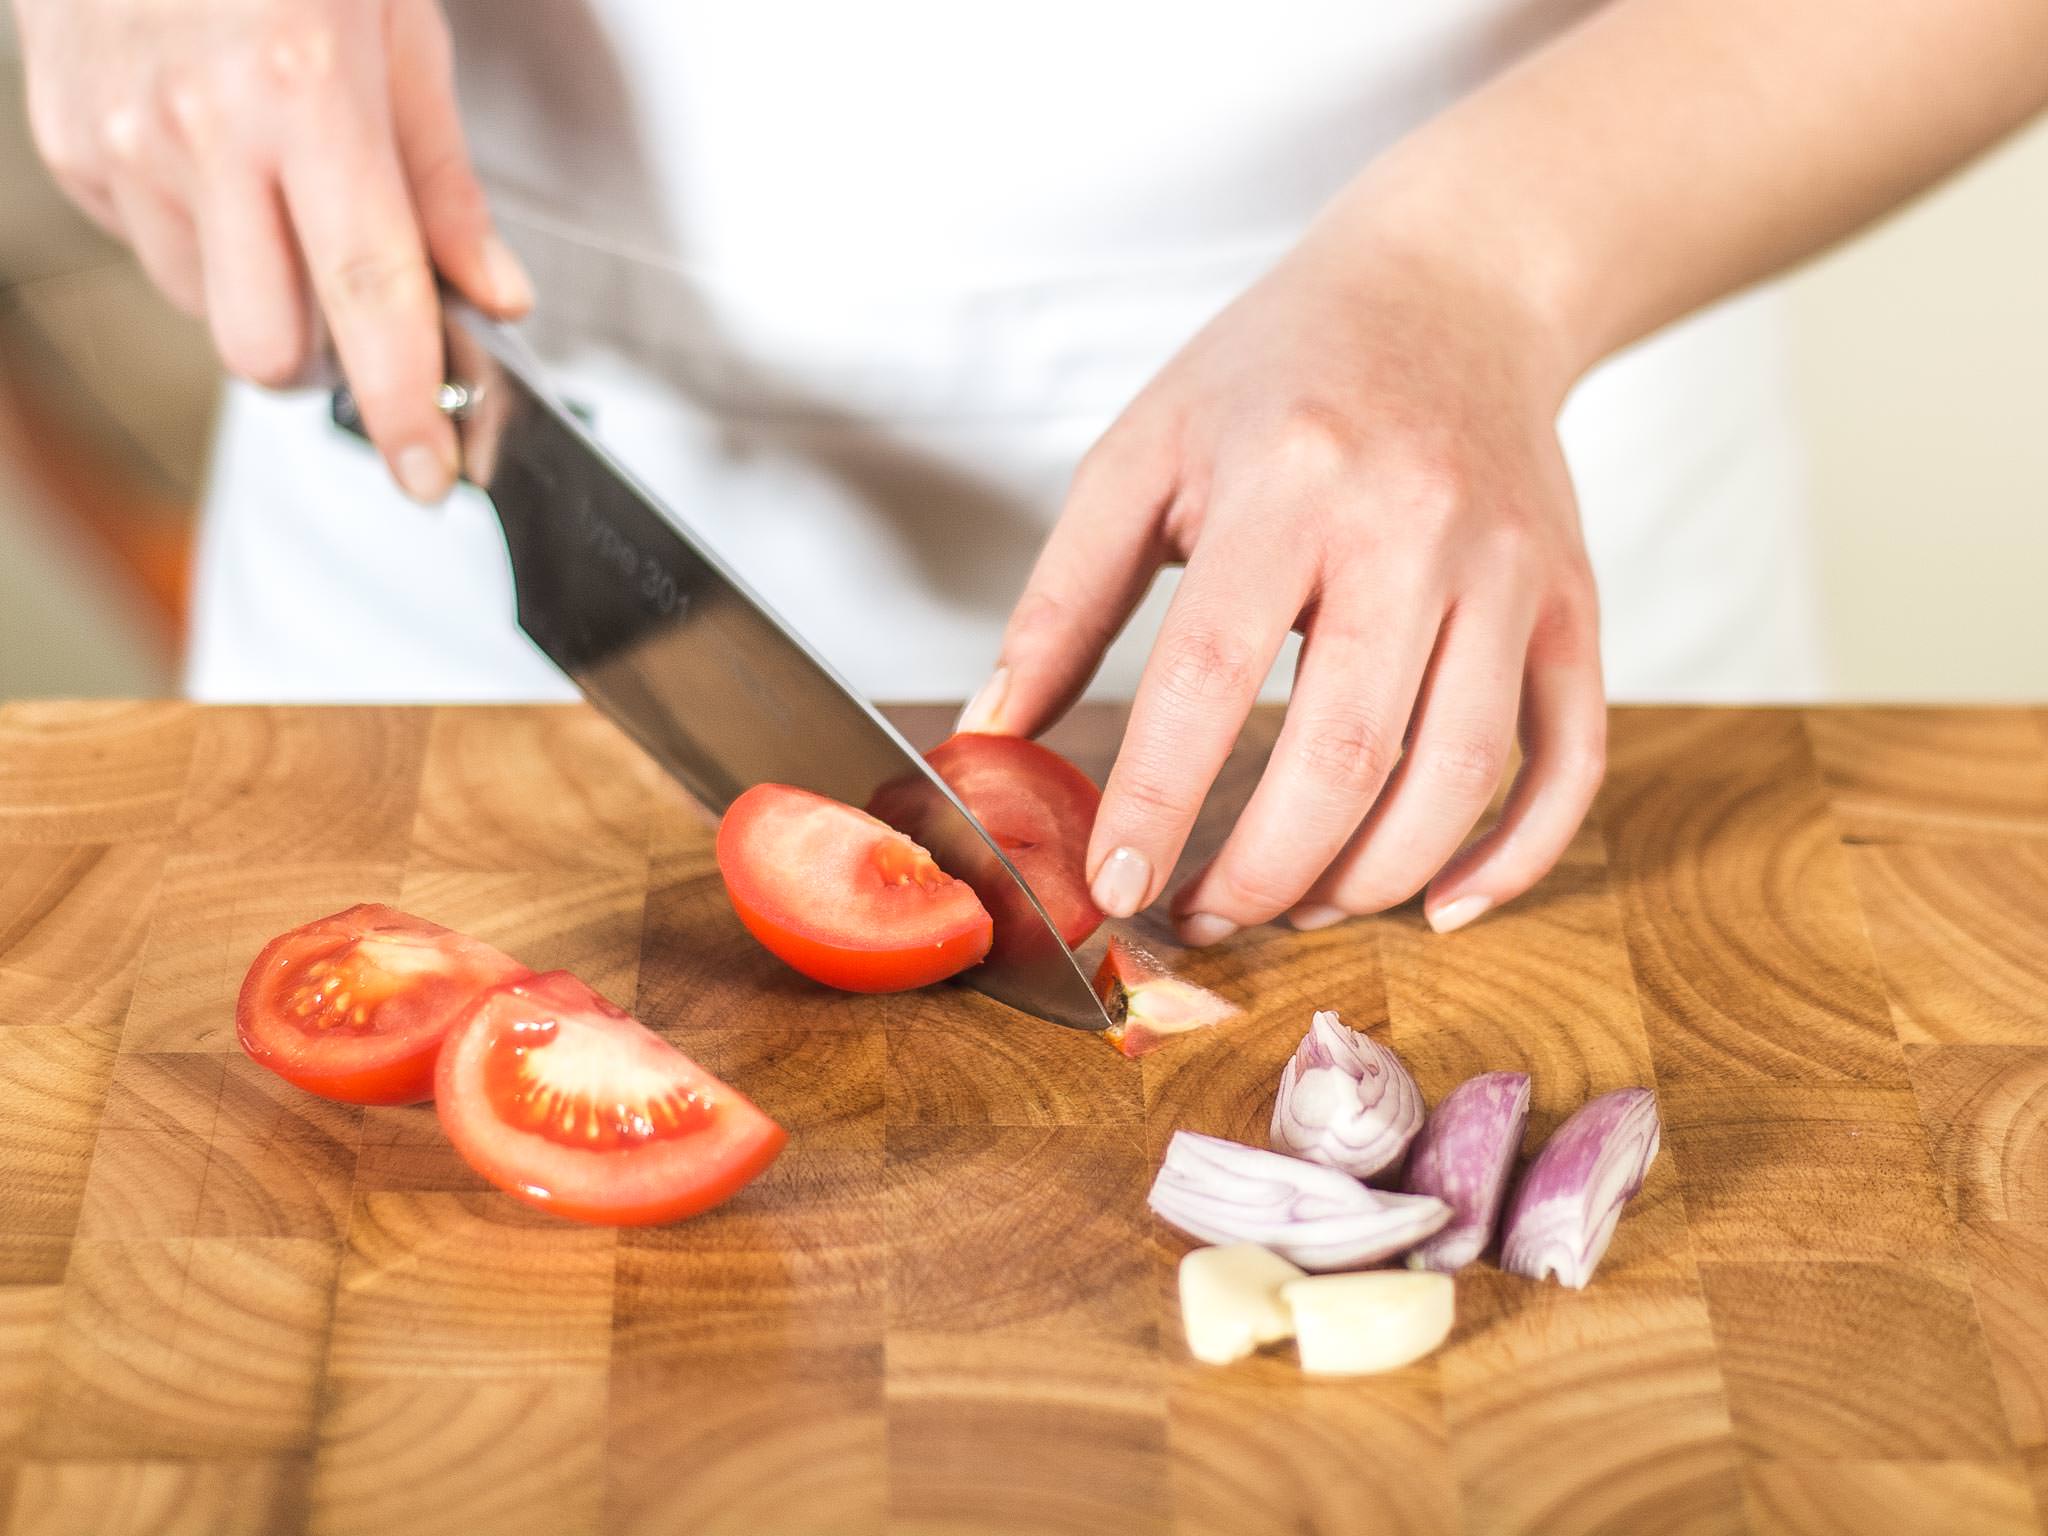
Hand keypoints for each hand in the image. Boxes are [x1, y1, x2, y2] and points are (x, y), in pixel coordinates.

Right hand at [13, 0, 530, 500]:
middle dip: (326, 365)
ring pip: (206, 315)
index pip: (368, 299)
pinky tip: (216, 167)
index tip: (429, 474)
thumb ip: (446, 184)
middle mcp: (201, 126)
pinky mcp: (68, 147)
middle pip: (267, 350)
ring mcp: (119, 140)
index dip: (402, 408)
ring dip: (261, 298)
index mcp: (306, 92)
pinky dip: (198, 244)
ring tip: (281, 203)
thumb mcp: (403, 32)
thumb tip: (496, 298)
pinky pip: (150, 256)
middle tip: (360, 315)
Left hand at [968, 208, 1605, 942]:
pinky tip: (1441, 905)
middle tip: (1199, 918)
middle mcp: (1415, 527)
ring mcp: (1512, 570)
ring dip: (1370, 879)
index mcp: (1288, 482)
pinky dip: (1514, 856)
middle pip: (1346, 752)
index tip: (1110, 887)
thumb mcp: (1146, 452)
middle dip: (1262, 872)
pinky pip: (1568, 757)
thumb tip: (994, 736)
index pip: (1210, 676)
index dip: (1157, 802)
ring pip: (1458, 774)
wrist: (1456, 286)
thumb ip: (1063, 597)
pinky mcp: (1574, 603)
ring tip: (1295, 910)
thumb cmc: (1280, 374)